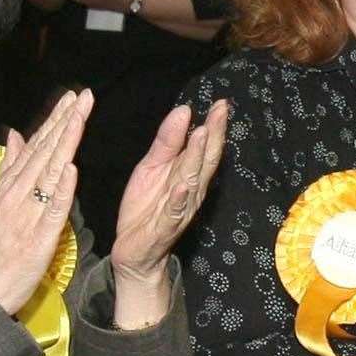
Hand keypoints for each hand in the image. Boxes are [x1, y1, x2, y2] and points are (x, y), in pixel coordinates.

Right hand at [0, 89, 92, 314]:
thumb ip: (9, 169)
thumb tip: (17, 135)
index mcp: (10, 185)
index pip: (37, 146)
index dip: (55, 120)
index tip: (72, 98)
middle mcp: (17, 193)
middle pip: (45, 152)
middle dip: (65, 122)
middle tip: (84, 96)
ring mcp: (27, 214)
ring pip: (49, 173)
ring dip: (66, 144)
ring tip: (80, 118)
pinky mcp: (38, 237)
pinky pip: (51, 210)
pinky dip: (61, 189)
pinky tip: (72, 170)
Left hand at [109, 100, 227, 324]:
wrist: (134, 251)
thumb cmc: (147, 208)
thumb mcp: (152, 168)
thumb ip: (167, 142)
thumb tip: (184, 111)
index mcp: (187, 176)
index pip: (205, 149)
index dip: (214, 127)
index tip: (221, 104)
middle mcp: (190, 192)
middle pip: (204, 162)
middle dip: (212, 137)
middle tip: (219, 112)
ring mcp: (179, 211)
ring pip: (191, 182)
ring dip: (197, 160)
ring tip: (202, 135)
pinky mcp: (163, 228)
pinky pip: (173, 213)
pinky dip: (178, 200)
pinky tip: (182, 186)